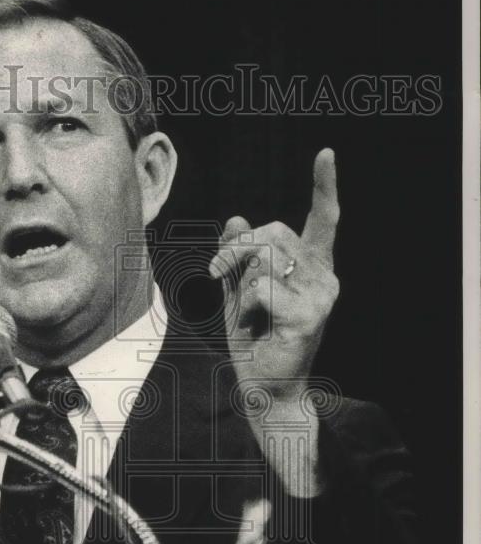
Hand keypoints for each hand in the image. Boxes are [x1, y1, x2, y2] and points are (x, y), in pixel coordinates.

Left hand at [209, 147, 339, 402]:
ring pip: (264, 259)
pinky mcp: (308, 316)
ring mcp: (321, 296)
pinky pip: (261, 288)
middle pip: (274, 231)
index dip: (325, 186)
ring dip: (239, 283)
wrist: (265, 389)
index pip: (323, 219)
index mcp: (312, 266)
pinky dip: (244, 305)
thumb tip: (236, 218)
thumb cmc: (255, 343)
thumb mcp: (238, 292)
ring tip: (248, 313)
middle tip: (216, 274)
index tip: (326, 154)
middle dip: (236, 249)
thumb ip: (238, 259)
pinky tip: (254, 325)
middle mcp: (323, 276)